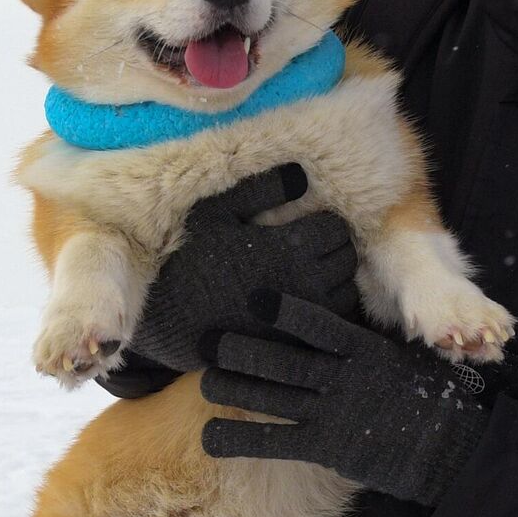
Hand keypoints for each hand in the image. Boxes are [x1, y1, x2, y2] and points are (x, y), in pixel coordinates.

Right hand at [129, 164, 359, 372]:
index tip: (306, 226)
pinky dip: (326, 311)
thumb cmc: (191, 259)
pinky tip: (303, 302)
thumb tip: (300, 173)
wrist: (171, 318)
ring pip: (345, 293)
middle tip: (309, 248)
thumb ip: (261, 190)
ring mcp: (302, 318)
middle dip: (333, 250)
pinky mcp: (296, 343)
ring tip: (308, 275)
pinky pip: (331, 324)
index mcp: (290, 248)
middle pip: (346, 260)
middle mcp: (305, 284)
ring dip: (334, 282)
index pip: (336, 230)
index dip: (323, 224)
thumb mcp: (216, 213)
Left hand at [201, 292, 491, 506]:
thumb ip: (380, 334)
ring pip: (274, 397)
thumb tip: (357, 302)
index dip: (287, 312)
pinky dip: (241, 440)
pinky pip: (276, 442)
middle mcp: (343, 378)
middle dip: (244, 350)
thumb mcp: (409, 356)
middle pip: (284, 360)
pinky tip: (210, 438)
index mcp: (365, 350)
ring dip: (235, 388)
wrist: (447, 449)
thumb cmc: (429, 395)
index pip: (320, 325)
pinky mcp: (326, 447)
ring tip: (204, 380)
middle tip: (208, 340)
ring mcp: (333, 414)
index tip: (257, 299)